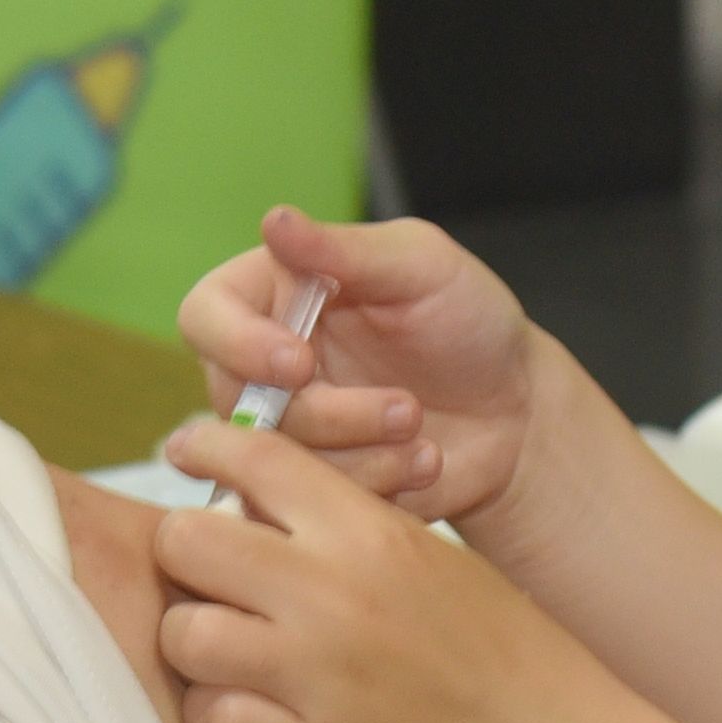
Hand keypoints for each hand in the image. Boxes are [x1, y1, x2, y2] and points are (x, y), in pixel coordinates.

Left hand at [155, 422, 648, 722]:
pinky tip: (259, 714)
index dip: (201, 448)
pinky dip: (222, 717)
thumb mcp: (430, 557)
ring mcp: (315, 679)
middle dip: (187, 558)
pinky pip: (210, 720)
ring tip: (234, 656)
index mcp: (366, 532)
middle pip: (185, 541)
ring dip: (197, 645)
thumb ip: (341, 526)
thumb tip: (244, 504)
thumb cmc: (496, 650)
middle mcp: (331, 595)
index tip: (185, 458)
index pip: (251, 456)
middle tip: (213, 582)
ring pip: (183, 636)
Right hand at [174, 205, 548, 524]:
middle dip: (325, 413)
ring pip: (275, 460)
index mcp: (273, 294)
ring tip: (422, 429)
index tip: (300, 363)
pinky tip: (425, 460)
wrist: (516, 410)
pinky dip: (376, 484)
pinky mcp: (313, 485)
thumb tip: (274, 221)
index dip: (238, 344)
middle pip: (234, 400)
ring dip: (360, 450)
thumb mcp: (421, 266)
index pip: (205, 315)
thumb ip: (345, 250)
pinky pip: (312, 501)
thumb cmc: (468, 320)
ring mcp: (285, 430)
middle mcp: (262, 363)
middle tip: (405, 407)